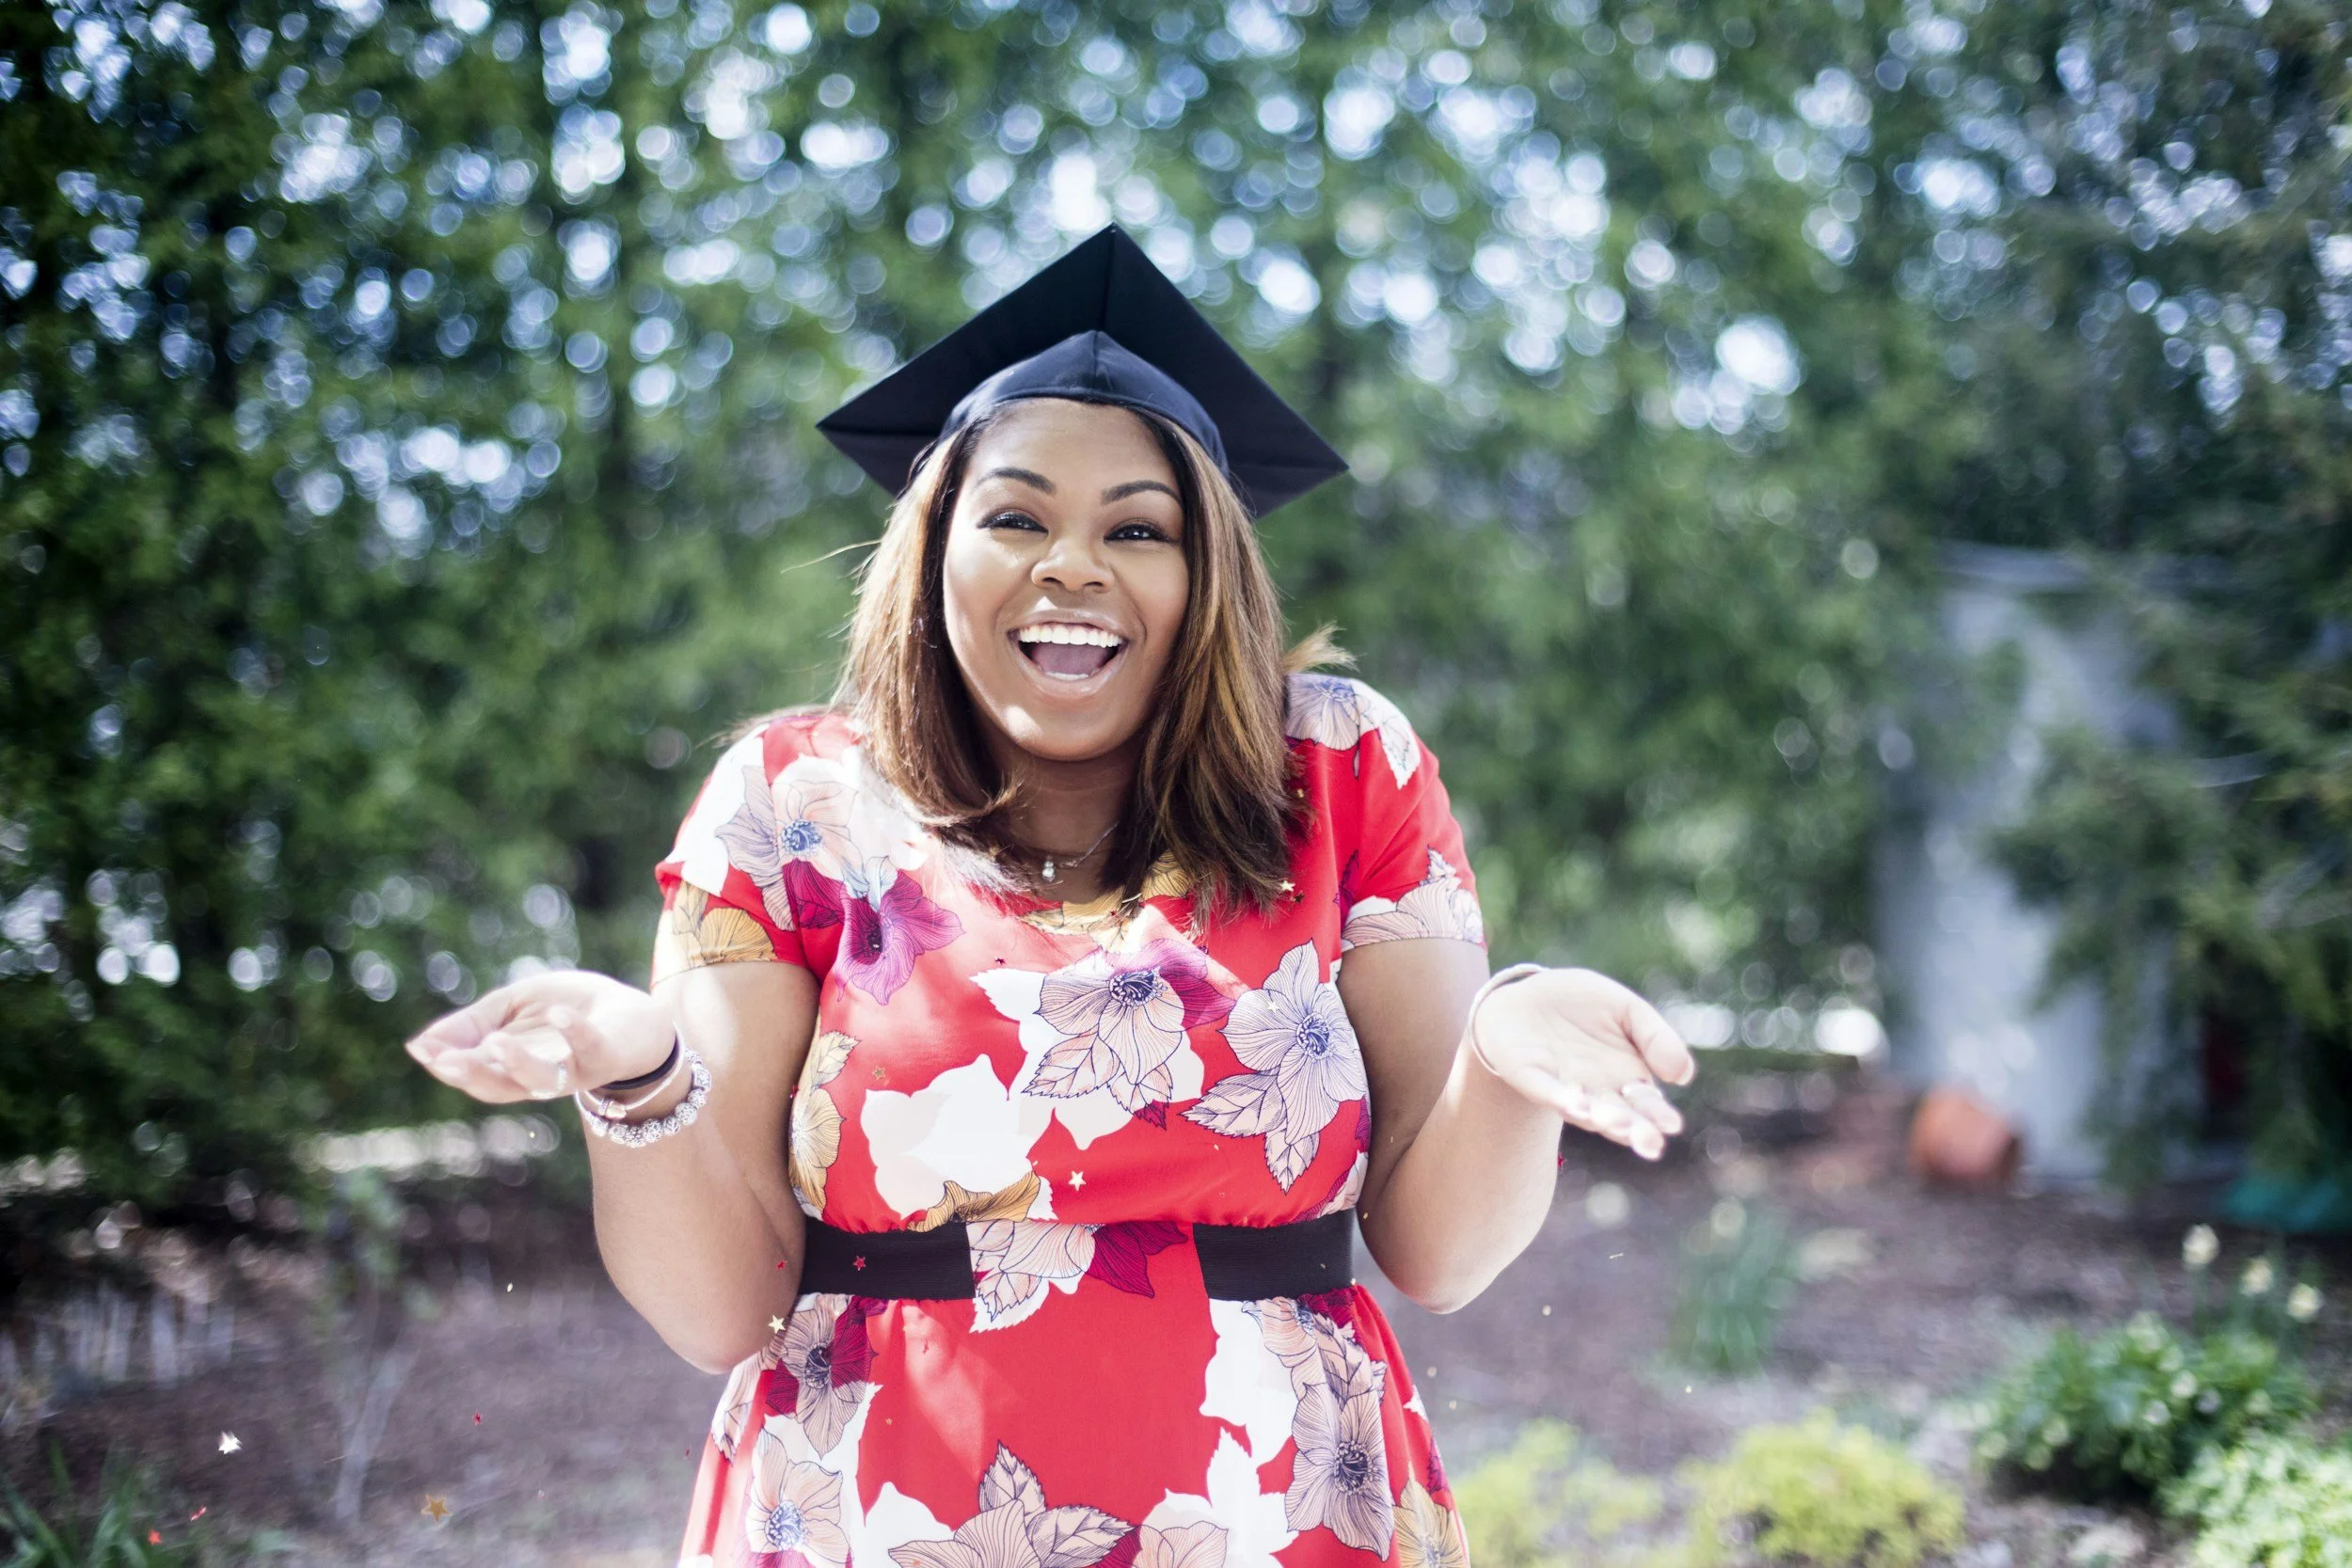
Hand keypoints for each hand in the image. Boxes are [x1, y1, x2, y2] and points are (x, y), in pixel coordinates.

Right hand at [404, 969, 671, 1105]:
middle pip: (500, 1087)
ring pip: (541, 1079)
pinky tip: (560, 1014)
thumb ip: (473, 1024)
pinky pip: (590, 1047)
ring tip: (496, 1042)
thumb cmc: (567, 1011)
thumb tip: (421, 1044)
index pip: (474, 1074)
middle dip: (472, 1074)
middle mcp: (540, 1079)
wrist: (632, 1016)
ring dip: (517, 1062)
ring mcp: (574, 1071)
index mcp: (512, 1068)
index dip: (448, 1065)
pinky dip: (575, 1031)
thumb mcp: (513, 1008)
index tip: (423, 1050)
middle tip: (446, 1060)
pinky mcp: (606, 1055)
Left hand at [1468, 967, 1695, 1160]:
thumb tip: (1683, 1077)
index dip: (1659, 1116)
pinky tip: (1575, 1104)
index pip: (1647, 1105)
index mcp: (1626, 1078)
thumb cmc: (1584, 1005)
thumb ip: (1656, 1038)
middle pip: (1620, 1117)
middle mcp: (1597, 1092)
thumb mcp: (1627, 1009)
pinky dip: (1560, 1099)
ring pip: (1585, 1110)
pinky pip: (1547, 1091)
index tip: (1671, 1125)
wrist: (1529, 994)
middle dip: (1634, 1131)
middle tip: (1650, 1143)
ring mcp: (1563, 1087)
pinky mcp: (1531, 1077)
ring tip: (1615, 1122)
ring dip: (1599, 1117)